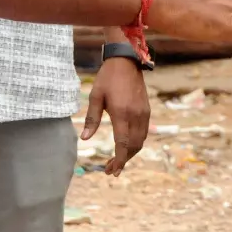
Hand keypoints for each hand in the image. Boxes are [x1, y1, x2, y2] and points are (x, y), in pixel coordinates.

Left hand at [83, 58, 150, 174]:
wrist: (127, 61)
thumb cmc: (108, 77)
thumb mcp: (95, 96)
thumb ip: (92, 119)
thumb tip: (85, 139)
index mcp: (122, 113)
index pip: (122, 144)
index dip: (118, 160)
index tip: (113, 171)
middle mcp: (136, 116)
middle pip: (133, 146)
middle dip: (123, 161)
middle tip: (110, 170)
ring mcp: (143, 113)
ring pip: (140, 141)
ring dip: (130, 153)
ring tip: (117, 160)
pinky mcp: (146, 110)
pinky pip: (144, 133)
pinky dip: (135, 143)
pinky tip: (126, 146)